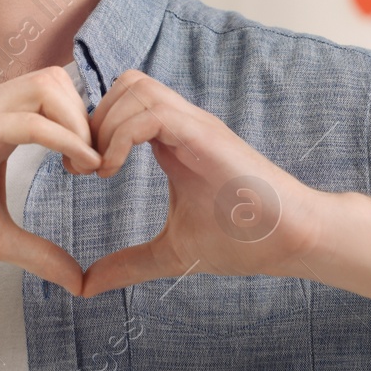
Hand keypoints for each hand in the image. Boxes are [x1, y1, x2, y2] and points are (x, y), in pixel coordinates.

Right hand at [0, 65, 101, 294]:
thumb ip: (40, 253)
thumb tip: (79, 283)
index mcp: (0, 120)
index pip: (56, 94)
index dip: (84, 122)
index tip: (94, 165)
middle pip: (58, 78)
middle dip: (87, 116)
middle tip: (92, 164)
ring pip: (49, 86)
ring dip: (77, 122)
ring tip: (83, 165)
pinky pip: (29, 121)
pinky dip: (64, 138)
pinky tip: (78, 165)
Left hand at [80, 70, 320, 296]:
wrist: (291, 239)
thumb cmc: (241, 240)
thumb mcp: (171, 253)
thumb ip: (128, 264)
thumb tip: (86, 287)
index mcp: (173, 142)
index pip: (123, 102)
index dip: (93, 128)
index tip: (79, 172)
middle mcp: (182, 124)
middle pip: (124, 83)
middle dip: (93, 119)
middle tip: (82, 168)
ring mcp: (195, 125)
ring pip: (135, 87)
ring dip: (105, 124)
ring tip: (98, 170)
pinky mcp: (205, 135)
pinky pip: (151, 112)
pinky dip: (121, 136)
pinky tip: (113, 171)